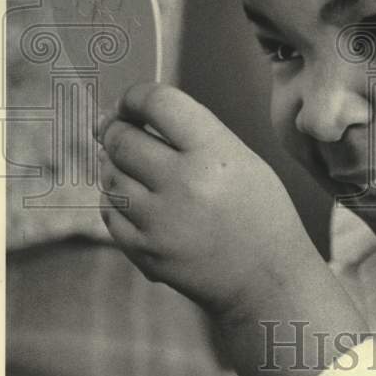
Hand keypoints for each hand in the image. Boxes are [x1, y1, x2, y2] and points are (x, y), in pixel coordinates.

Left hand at [95, 82, 303, 315]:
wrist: (266, 280)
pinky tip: (137, 200)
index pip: (157, 102)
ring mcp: (160, 221)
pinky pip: (109, 211)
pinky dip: (116, 200)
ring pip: (109, 175)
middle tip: (121, 129)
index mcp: (214, 153)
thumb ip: (192, 133)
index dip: (135, 96)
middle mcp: (183, 183)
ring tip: (135, 168)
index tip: (130, 102)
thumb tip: (133, 116)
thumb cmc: (258, 213)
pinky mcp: (145, 251)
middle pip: (121, 138)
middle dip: (116, 129)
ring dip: (115, 165)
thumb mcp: (241, 158)